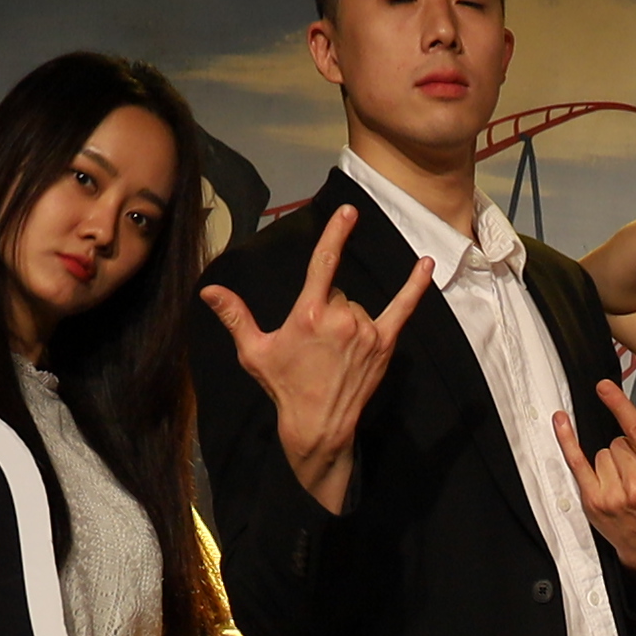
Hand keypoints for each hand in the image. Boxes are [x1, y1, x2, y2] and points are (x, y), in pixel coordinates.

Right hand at [196, 205, 433, 510]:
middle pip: (336, 292)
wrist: (318, 424)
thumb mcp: (254, 351)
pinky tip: (427, 265)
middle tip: (314, 343)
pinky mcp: (384, 344)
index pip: (324, 262)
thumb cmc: (284, 386)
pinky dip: (416, 287)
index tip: (349, 211)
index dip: (336, 233)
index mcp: (308, 313)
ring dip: (346, 319)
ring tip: (333, 352)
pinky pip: (403, 308)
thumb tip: (208, 291)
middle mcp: (341, 317)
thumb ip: (235, 316)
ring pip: (356, 306)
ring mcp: (365, 330)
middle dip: (324, 308)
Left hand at [557, 379, 635, 571]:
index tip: (604, 386)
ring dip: (611, 462)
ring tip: (624, 483)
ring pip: (602, 452)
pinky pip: (575, 462)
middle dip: (627, 452)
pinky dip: (567, 441)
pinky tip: (561, 421)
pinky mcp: (593, 500)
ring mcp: (612, 495)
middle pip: (618, 442)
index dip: (620, 406)